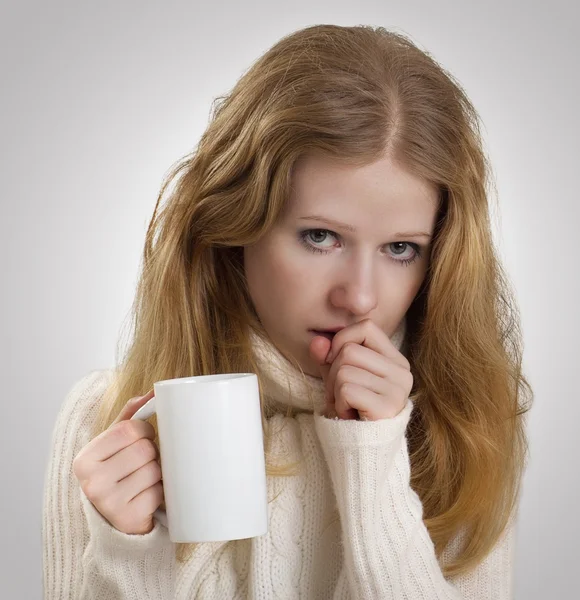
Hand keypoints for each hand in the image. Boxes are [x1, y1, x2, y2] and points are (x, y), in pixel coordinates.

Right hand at [72, 390, 164, 534]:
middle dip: (151, 452)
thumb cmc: (116, 473)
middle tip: (143, 460)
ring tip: (144, 478)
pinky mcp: (129, 519)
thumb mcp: (113, 444)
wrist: (112, 521)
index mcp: (84, 459)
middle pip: (144, 449)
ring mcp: (109, 504)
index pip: (129, 429)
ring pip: (154, 469)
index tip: (143, 436)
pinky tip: (146, 496)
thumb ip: (129, 416)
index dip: (144, 430)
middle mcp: (92, 482)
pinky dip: (159, 492)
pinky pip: (159, 492)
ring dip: (156, 472)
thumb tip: (152, 392)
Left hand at [309, 318, 412, 420]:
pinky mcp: (387, 407)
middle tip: (342, 395)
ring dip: (335, 391)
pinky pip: (346, 389)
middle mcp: (402, 372)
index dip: (342, 340)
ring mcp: (398, 389)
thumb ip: (328, 357)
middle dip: (333, 373)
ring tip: (346, 406)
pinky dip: (339, 404)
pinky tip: (349, 415)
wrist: (361, 451)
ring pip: (344, 369)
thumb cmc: (351, 410)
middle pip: (349, 350)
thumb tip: (317, 341)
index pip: (366, 327)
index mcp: (395, 360)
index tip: (334, 362)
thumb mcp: (337, 377)